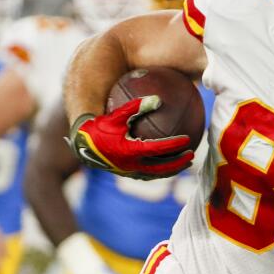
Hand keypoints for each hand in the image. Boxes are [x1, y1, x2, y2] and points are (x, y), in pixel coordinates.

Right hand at [69, 96, 192, 179]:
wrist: (82, 146)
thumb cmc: (99, 127)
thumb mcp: (116, 114)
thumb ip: (136, 106)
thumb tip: (158, 99)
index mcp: (130, 151)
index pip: (158, 149)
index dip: (174, 145)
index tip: (187, 139)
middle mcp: (132, 165)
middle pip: (162, 168)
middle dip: (179, 163)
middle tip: (192, 154)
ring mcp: (130, 172)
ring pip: (157, 174)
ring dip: (172, 170)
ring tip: (185, 162)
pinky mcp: (127, 174)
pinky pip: (148, 174)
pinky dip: (160, 170)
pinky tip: (167, 162)